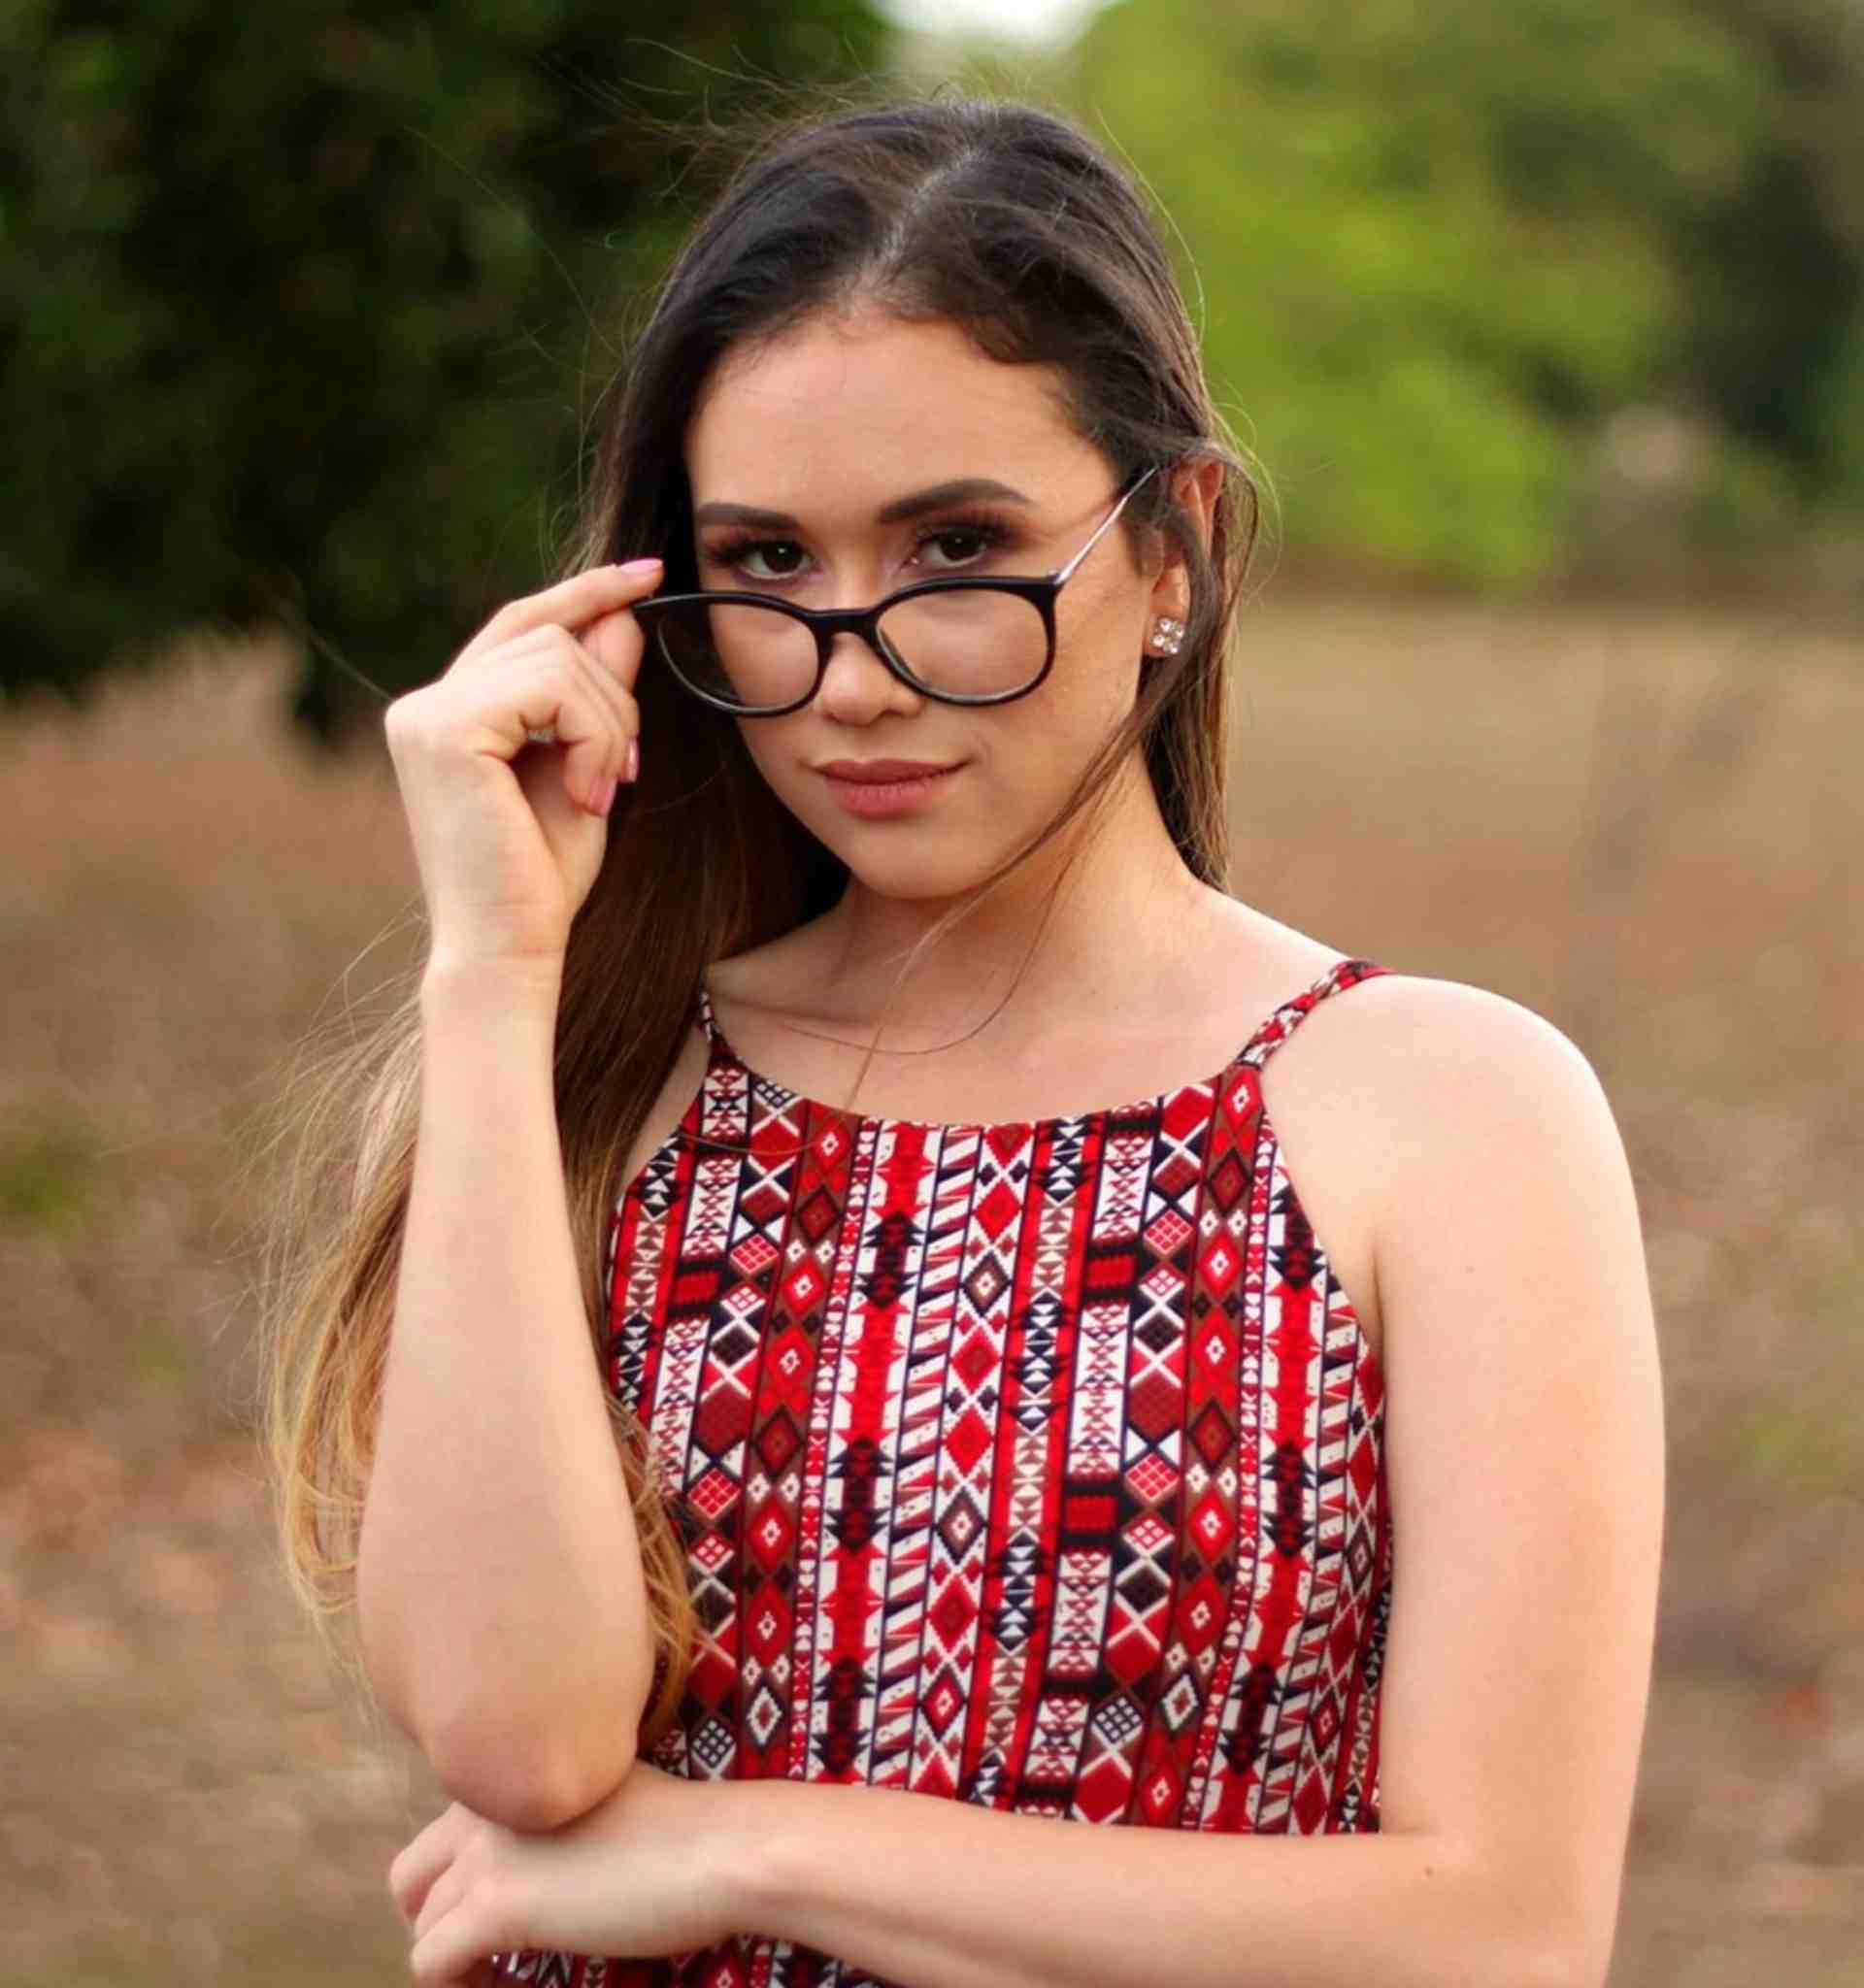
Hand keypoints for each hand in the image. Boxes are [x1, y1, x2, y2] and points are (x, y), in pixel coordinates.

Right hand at [383, 558, 663, 970]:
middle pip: (549, 633)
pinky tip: (588, 794)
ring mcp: (426, 713)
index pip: (522, 623)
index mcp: (448, 714)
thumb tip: (622, 618)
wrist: (509, 950)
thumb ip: (595, 697)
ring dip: (607, 724)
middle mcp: (423, 705)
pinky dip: (592, 736)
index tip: (648, 576)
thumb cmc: (542, 881)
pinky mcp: (446, 728)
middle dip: (611, 693)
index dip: (584, 593)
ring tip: (601, 791)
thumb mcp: (584, 770)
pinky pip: (553, 686)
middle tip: (625, 770)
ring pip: (559, 655)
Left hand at [388, 1761, 748, 1985]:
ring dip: (457, 1961)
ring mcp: (487, 1854)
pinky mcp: (498, 1907)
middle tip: (485, 1954)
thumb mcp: (600, 1802)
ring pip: (421, 1927)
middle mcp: (485, 1805)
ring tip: (509, 1977)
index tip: (509, 1918)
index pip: (442, 1837)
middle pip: (409, 1879)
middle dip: (433, 1922)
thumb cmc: (685, 1831)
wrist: (721, 1849)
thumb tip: (539, 1868)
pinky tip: (515, 1986)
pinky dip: (463, 1987)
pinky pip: (432, 1964)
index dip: (462, 1885)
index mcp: (514, 1774)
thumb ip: (552, 1820)